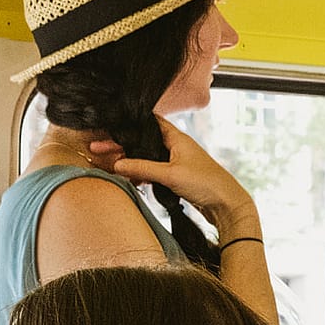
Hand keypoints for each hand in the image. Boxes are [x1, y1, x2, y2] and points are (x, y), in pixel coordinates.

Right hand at [97, 117, 257, 231]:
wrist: (226, 203)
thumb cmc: (205, 183)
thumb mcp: (170, 174)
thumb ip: (142, 168)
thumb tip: (117, 164)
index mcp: (176, 138)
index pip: (150, 122)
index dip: (131, 123)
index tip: (111, 126)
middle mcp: (175, 146)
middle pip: (143, 141)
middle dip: (121, 145)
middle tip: (99, 149)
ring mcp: (175, 161)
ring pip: (146, 157)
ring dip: (129, 161)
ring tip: (109, 166)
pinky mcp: (175, 176)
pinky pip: (152, 171)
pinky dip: (139, 175)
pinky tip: (129, 181)